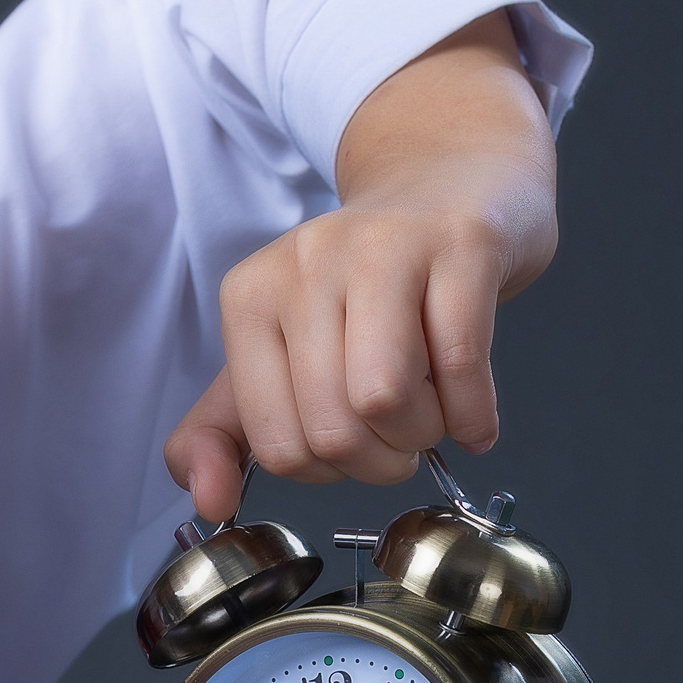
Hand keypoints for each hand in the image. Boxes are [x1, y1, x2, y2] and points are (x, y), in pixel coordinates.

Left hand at [164, 14, 559, 521]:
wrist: (449, 183)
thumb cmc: (366, 286)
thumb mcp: (278, 355)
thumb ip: (226, 433)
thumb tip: (208, 499)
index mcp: (250, 298)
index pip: (277, 443)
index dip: (327, 470)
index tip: (354, 445)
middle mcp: (305, 264)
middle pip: (333, 429)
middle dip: (381, 461)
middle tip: (402, 437)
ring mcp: (382, 247)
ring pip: (385, 399)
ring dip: (425, 434)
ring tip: (435, 413)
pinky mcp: (460, 243)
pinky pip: (460, 362)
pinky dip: (473, 413)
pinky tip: (473, 413)